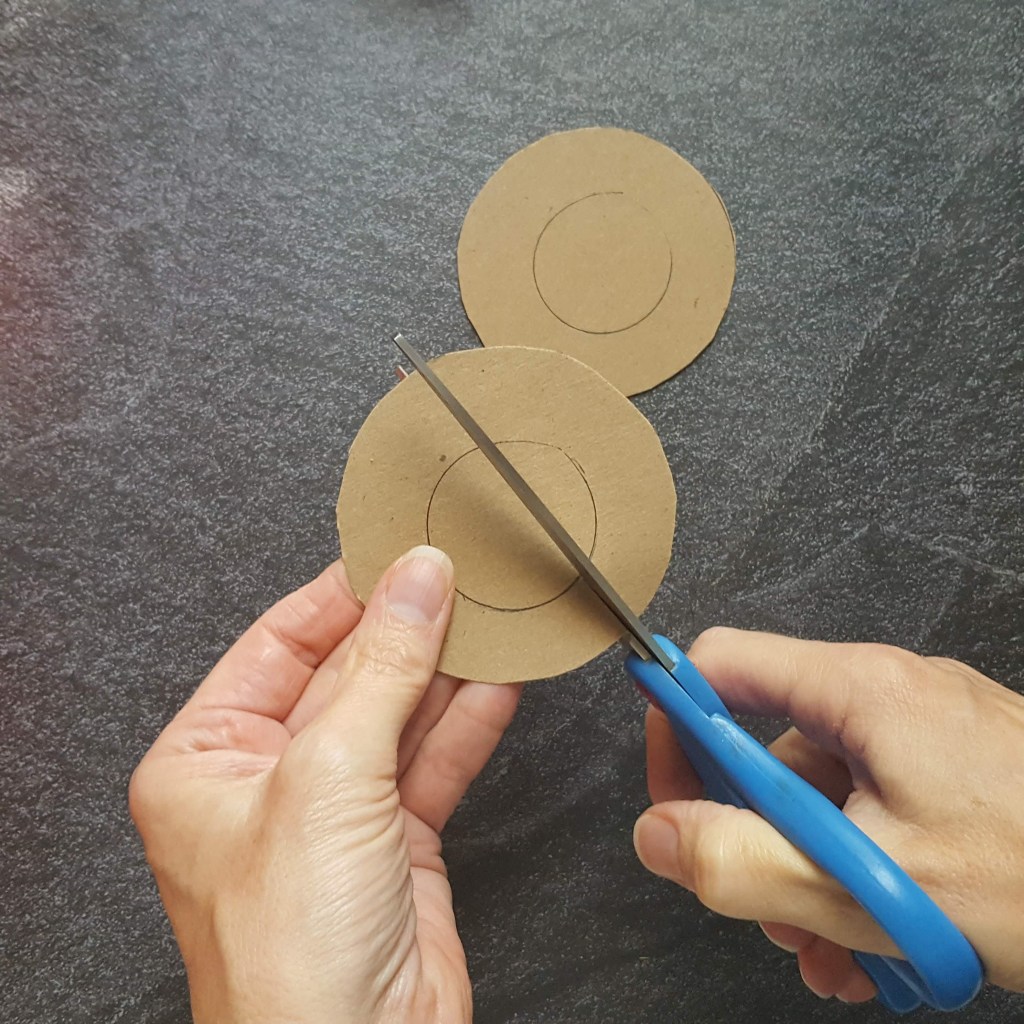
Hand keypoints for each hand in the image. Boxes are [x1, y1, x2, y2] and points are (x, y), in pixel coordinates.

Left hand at [130, 547, 520, 1023]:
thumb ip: (383, 669)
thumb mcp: (329, 777)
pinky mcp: (396, 838)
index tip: (399, 550)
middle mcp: (268, 779)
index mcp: (207, 758)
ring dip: (447, 669)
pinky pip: (434, 759)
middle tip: (459, 575)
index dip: (343, 593)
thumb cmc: (291, 951)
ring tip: (491, 616)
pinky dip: (470, 719)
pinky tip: (501, 680)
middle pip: (347, 673)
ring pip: (398, 713)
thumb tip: (418, 580)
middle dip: (405, 628)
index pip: (279, 642)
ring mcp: (336, 809)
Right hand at [632, 627, 1023, 1001]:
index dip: (678, 723)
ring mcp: (926, 733)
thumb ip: (747, 862)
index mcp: (863, 689)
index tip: (672, 796)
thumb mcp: (874, 884)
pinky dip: (856, 869)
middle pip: (769, 740)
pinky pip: (874, 807)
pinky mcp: (954, 771)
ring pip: (823, 791)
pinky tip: (872, 946)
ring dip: (806, 870)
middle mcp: (890, 693)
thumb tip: (657, 836)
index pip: (722, 663)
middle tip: (759, 904)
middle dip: (751, 830)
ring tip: (826, 951)